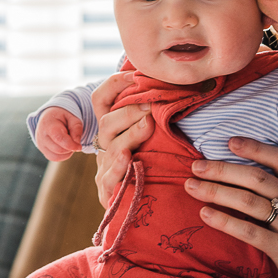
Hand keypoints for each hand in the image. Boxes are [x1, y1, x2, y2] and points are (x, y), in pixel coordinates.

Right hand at [34, 107, 82, 160]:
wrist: (50, 117)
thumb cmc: (63, 117)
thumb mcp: (73, 118)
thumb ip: (76, 129)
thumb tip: (77, 143)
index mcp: (48, 124)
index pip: (59, 138)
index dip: (71, 145)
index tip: (79, 146)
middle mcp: (41, 135)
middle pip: (59, 150)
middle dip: (70, 148)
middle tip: (74, 140)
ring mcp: (40, 144)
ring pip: (56, 156)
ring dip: (67, 152)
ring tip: (69, 142)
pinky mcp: (42, 150)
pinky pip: (54, 158)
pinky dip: (63, 155)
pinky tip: (65, 147)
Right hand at [91, 71, 154, 207]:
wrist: (144, 202)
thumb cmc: (152, 163)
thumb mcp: (152, 136)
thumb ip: (154, 115)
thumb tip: (175, 84)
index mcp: (111, 128)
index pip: (101, 99)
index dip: (114, 85)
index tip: (135, 76)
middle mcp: (105, 145)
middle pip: (107, 122)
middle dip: (129, 112)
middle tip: (151, 107)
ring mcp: (104, 167)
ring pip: (111, 147)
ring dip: (130, 134)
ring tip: (146, 125)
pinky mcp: (106, 190)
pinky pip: (108, 178)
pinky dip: (118, 168)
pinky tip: (127, 158)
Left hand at [184, 137, 277, 277]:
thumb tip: (263, 189)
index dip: (255, 148)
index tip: (229, 142)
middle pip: (256, 177)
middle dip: (223, 168)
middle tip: (196, 165)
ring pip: (249, 201)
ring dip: (217, 191)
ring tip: (192, 187)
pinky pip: (250, 231)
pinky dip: (225, 221)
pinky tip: (206, 215)